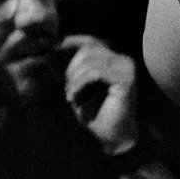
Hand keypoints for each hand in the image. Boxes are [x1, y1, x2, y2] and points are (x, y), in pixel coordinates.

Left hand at [59, 34, 138, 155]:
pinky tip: (74, 97)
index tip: (52, 55)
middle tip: (66, 87)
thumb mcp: (78, 84)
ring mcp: (127, 69)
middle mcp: (123, 60)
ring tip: (70, 95)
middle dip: (70, 66)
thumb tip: (53, 45)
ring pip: (90, 60)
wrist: (111, 138)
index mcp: (114, 58)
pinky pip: (95, 73)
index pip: (90, 41)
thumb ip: (72, 65)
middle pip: (89, 47)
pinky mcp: (126, 80)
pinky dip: (80, 84)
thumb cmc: (94, 112)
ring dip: (74, 78)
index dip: (69, 44)